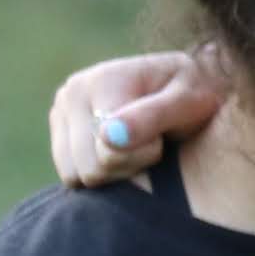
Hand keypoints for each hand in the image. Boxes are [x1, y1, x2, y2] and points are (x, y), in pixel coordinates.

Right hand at [49, 48, 219, 189]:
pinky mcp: (60, 129)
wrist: (186, 85)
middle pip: (89, 167)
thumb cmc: (195, 94)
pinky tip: (122, 152)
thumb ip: (152, 117)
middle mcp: (72, 92)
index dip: (145, 153)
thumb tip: (108, 137)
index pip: (108, 149)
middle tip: (155, 144)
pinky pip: (70, 174)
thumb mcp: (189, 101)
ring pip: (76, 175)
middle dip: (128, 165)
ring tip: (139, 147)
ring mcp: (61, 111)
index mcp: (102, 80)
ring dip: (113, 171)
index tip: (165, 136)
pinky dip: (99, 172)